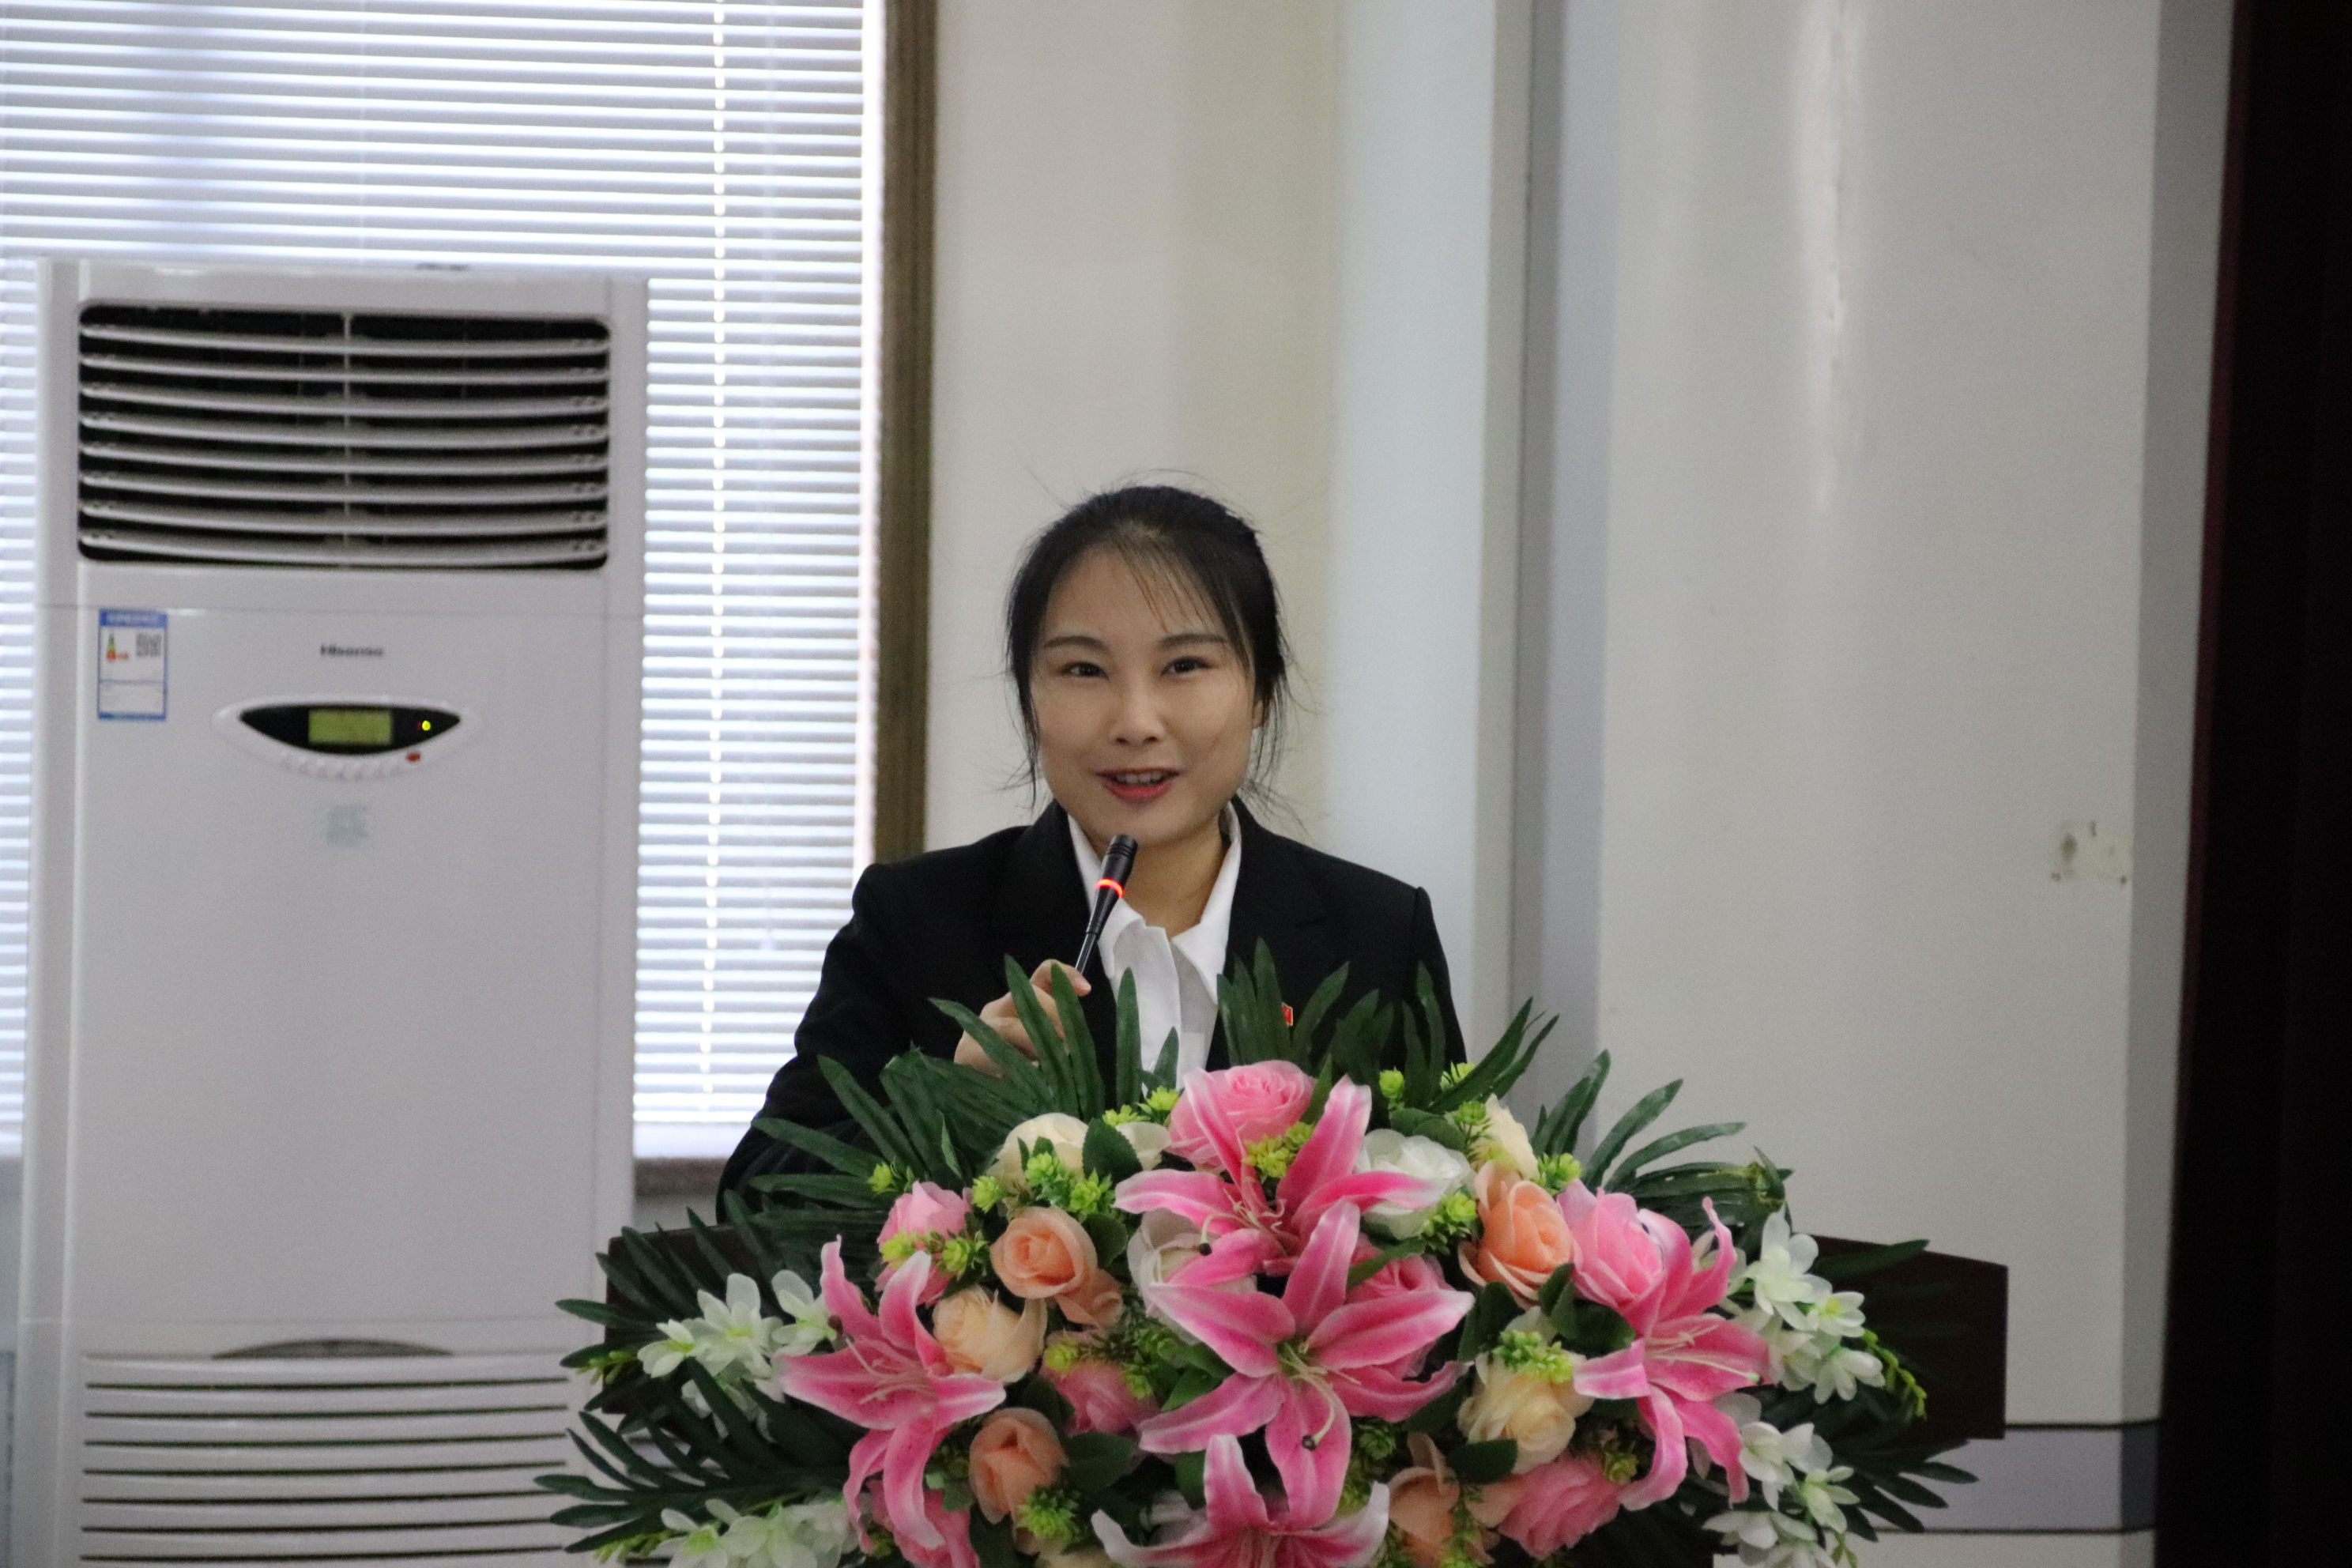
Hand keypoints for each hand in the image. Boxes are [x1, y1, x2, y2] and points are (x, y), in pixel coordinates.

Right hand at [955, 959, 1090, 1076]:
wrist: (972, 1091)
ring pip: (1008, 1025)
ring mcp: (981, 1028)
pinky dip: (1013, 1067)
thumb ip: (1058, 1040)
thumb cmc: (1015, 1069)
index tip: (1086, 989)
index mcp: (1021, 1002)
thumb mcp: (1042, 1051)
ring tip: (1049, 1060)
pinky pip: (992, 1054)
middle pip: (1024, 994)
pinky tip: (1027, 1080)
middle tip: (1067, 1037)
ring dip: (1033, 1041)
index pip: (1043, 974)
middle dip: (1050, 1012)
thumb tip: (1076, 1046)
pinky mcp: (968, 1052)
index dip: (1065, 975)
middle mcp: (999, 1008)